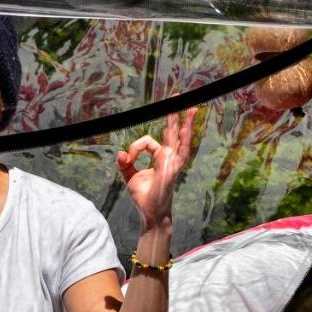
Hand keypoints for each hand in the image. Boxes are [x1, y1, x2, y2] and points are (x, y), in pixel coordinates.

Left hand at [117, 104, 197, 228]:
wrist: (150, 214)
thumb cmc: (144, 197)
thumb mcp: (130, 177)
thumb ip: (124, 164)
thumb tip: (120, 153)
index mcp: (159, 158)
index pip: (148, 141)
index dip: (135, 147)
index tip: (127, 157)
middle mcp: (169, 158)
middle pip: (173, 132)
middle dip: (175, 115)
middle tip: (177, 97)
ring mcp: (173, 163)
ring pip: (181, 139)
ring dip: (186, 123)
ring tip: (191, 108)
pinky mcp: (172, 170)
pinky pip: (179, 152)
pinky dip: (183, 139)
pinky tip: (186, 127)